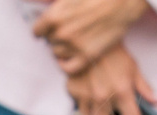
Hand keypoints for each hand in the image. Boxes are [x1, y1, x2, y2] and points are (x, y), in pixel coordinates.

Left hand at [33, 0, 148, 76]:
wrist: (119, 3)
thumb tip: (50, 18)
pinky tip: (70, 59)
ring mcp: (73, 46)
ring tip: (73, 42)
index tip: (47, 31)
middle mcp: (61, 32)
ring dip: (63, 49)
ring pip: (57, 54)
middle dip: (57, 37)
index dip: (43, 31)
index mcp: (53, 16)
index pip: (37, 31)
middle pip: (49, 42)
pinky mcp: (87, 56)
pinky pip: (68, 68)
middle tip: (68, 32)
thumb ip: (57, 9)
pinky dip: (66, 65)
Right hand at [70, 45, 155, 114]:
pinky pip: (76, 110)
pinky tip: (87, 109)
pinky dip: (81, 114)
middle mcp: (103, 98)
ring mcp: (86, 95)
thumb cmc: (115, 54)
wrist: (89, 38)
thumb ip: (145, 88)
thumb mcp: (134, 69)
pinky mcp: (73, 90)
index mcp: (123, 93)